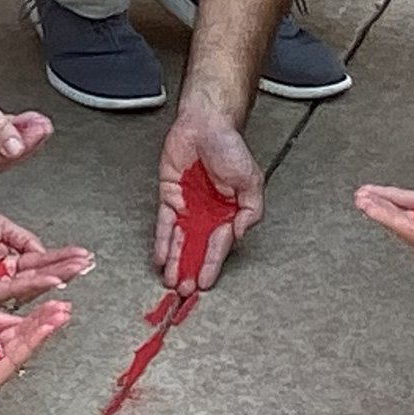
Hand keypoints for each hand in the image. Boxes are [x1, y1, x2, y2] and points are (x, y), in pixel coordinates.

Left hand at [0, 203, 93, 306]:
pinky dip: (33, 283)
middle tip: (85, 265)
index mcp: (5, 259)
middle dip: (64, 269)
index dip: (61, 259)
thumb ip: (25, 241)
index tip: (80, 256)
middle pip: (38, 276)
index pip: (39, 262)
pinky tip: (50, 277)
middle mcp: (0, 275)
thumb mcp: (0, 226)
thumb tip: (45, 254)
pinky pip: (11, 290)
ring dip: (54, 277)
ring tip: (74, 270)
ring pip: (28, 285)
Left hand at [0, 301, 69, 394]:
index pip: (17, 331)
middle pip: (24, 340)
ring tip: (59, 315)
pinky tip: (42, 327)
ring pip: (22, 349)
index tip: (52, 305)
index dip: (35, 318)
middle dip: (46, 322)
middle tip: (63, 309)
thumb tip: (19, 319)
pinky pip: (13, 359)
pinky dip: (29, 341)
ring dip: (43, 330)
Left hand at [154, 111, 263, 295]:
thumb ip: (250, 212)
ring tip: (171, 281)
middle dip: (190, 269)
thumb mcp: (252, 182)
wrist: (206, 124)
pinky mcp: (169, 197)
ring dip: (176, 261)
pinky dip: (162, 241)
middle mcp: (208, 213)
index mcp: (229, 212)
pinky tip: (160, 257)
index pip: (219, 245)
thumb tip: (240, 235)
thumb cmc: (231, 148)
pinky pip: (164, 224)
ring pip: (180, 240)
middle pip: (197, 247)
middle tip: (183, 290)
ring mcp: (187, 206)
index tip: (205, 283)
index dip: (212, 264)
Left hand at [355, 150, 413, 263]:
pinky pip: (412, 202)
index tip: (372, 210)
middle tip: (362, 201)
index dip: (390, 222)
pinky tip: (382, 194)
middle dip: (381, 212)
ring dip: (384, 203)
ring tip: (365, 196)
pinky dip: (395, 196)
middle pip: (405, 226)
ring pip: (405, 213)